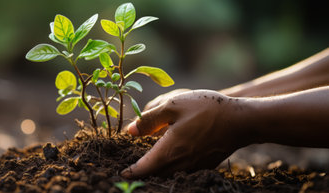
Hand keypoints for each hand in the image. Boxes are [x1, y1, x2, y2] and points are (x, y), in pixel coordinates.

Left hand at [121, 90, 250, 177]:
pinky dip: (172, 168)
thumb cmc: (206, 109)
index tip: (121, 172)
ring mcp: (194, 167)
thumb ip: (149, 120)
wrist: (241, 120)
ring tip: (149, 163)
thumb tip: (130, 131)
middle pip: (155, 174)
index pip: (143, 168)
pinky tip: (171, 157)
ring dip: (157, 171)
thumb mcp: (173, 106)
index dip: (131, 172)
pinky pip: (183, 171)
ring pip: (169, 174)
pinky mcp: (204, 166)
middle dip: (142, 173)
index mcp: (169, 151)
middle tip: (132, 168)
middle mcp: (180, 164)